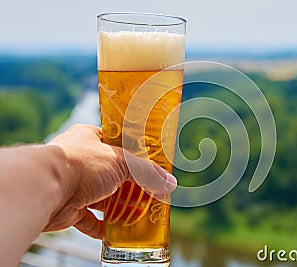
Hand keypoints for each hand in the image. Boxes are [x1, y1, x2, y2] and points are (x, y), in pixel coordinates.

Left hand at [46, 124, 175, 238]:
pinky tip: (113, 230)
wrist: (46, 189)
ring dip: (119, 206)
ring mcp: (75, 184)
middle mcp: (82, 160)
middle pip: (113, 173)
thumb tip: (169, 184)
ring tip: (139, 212)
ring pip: (103, 196)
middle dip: (131, 184)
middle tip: (150, 191)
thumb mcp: (122, 162)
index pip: (117, 143)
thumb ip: (147, 172)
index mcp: (90, 138)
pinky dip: (100, 226)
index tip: (150, 163)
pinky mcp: (70, 207)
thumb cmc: (80, 164)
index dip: (134, 153)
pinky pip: (88, 218)